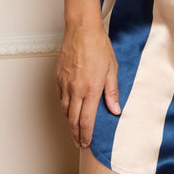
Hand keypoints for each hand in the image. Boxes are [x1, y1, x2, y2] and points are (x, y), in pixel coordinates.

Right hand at [56, 22, 120, 148]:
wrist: (82, 30)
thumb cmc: (98, 46)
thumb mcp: (112, 69)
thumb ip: (112, 91)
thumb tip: (115, 110)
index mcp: (91, 89)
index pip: (86, 120)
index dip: (86, 135)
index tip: (87, 143)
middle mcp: (75, 89)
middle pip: (73, 120)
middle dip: (76, 134)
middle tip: (79, 143)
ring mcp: (65, 84)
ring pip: (64, 110)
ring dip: (69, 123)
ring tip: (74, 130)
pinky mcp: (58, 77)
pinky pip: (59, 98)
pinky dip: (64, 107)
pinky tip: (68, 109)